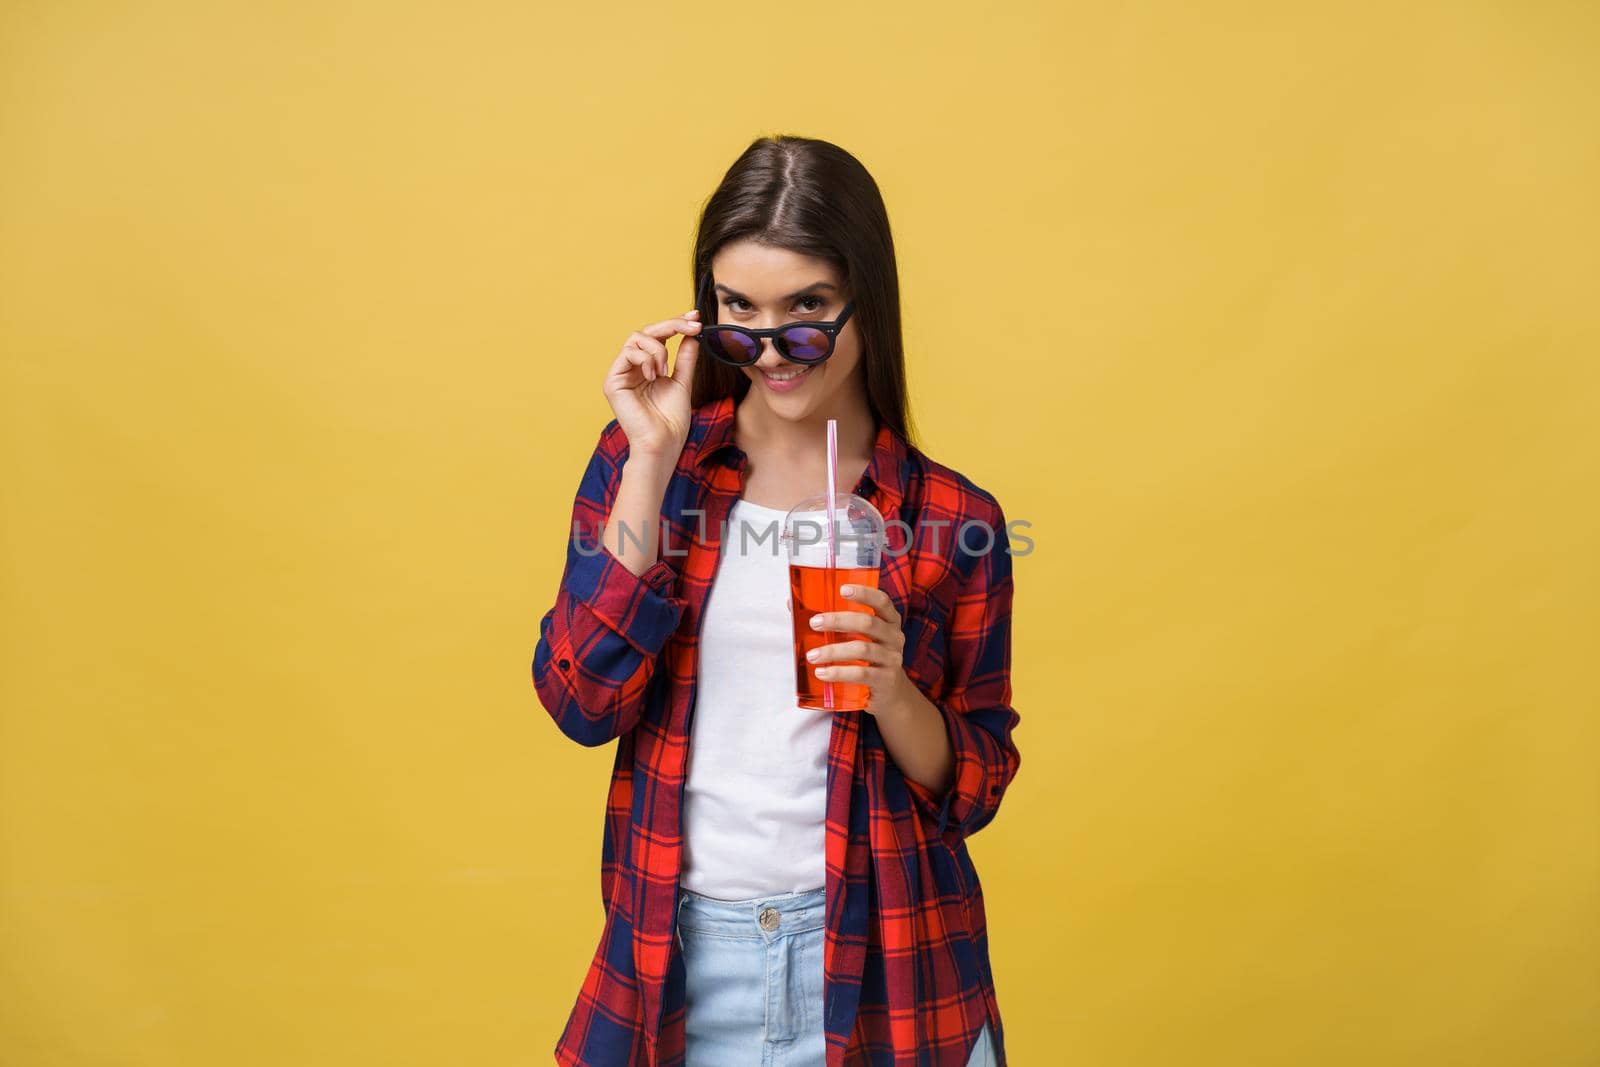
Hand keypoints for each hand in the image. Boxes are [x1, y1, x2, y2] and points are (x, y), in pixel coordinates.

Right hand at [602, 308, 700, 459]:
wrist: (663, 443)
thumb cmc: (671, 420)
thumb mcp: (683, 382)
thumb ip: (685, 358)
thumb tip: (692, 334)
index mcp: (647, 368)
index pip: (658, 337)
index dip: (675, 323)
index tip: (695, 318)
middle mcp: (632, 368)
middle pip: (646, 331)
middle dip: (671, 325)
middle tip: (692, 325)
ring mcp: (621, 373)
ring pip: (636, 337)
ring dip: (658, 349)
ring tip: (664, 370)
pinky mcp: (613, 381)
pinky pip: (627, 352)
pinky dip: (646, 359)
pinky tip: (654, 376)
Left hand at [803, 583, 918, 719]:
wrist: (890, 693)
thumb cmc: (867, 658)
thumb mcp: (858, 637)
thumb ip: (832, 621)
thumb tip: (792, 604)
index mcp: (889, 620)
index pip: (882, 601)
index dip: (864, 593)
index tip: (842, 590)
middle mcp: (894, 637)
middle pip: (868, 623)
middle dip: (838, 621)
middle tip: (814, 623)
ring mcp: (892, 659)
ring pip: (862, 649)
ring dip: (833, 651)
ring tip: (812, 655)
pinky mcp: (885, 680)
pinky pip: (861, 674)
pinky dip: (839, 672)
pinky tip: (822, 673)